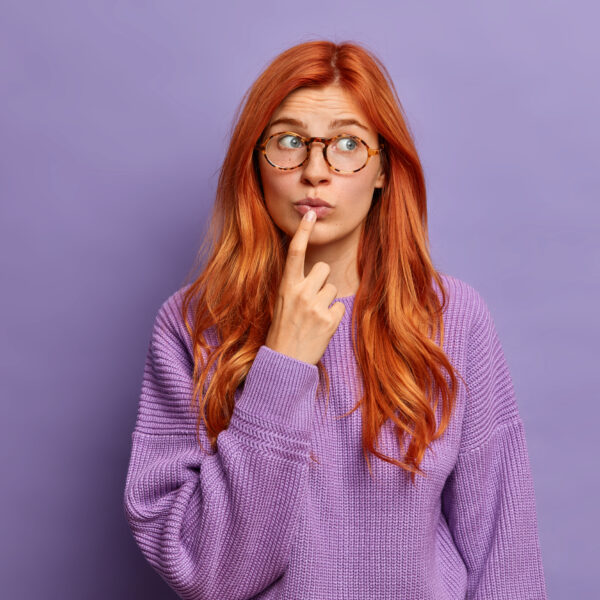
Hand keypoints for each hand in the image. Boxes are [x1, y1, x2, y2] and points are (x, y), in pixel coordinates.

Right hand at [265, 209, 345, 364]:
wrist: (284, 362)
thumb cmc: (283, 330)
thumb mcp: (283, 303)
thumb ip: (296, 285)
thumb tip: (317, 270)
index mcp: (286, 286)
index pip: (295, 253)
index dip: (303, 232)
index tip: (309, 215)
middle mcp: (300, 293)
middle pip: (323, 268)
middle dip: (321, 280)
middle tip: (310, 300)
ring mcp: (315, 307)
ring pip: (332, 288)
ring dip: (326, 300)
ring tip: (313, 317)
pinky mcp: (329, 321)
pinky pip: (339, 306)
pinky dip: (334, 315)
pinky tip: (321, 326)